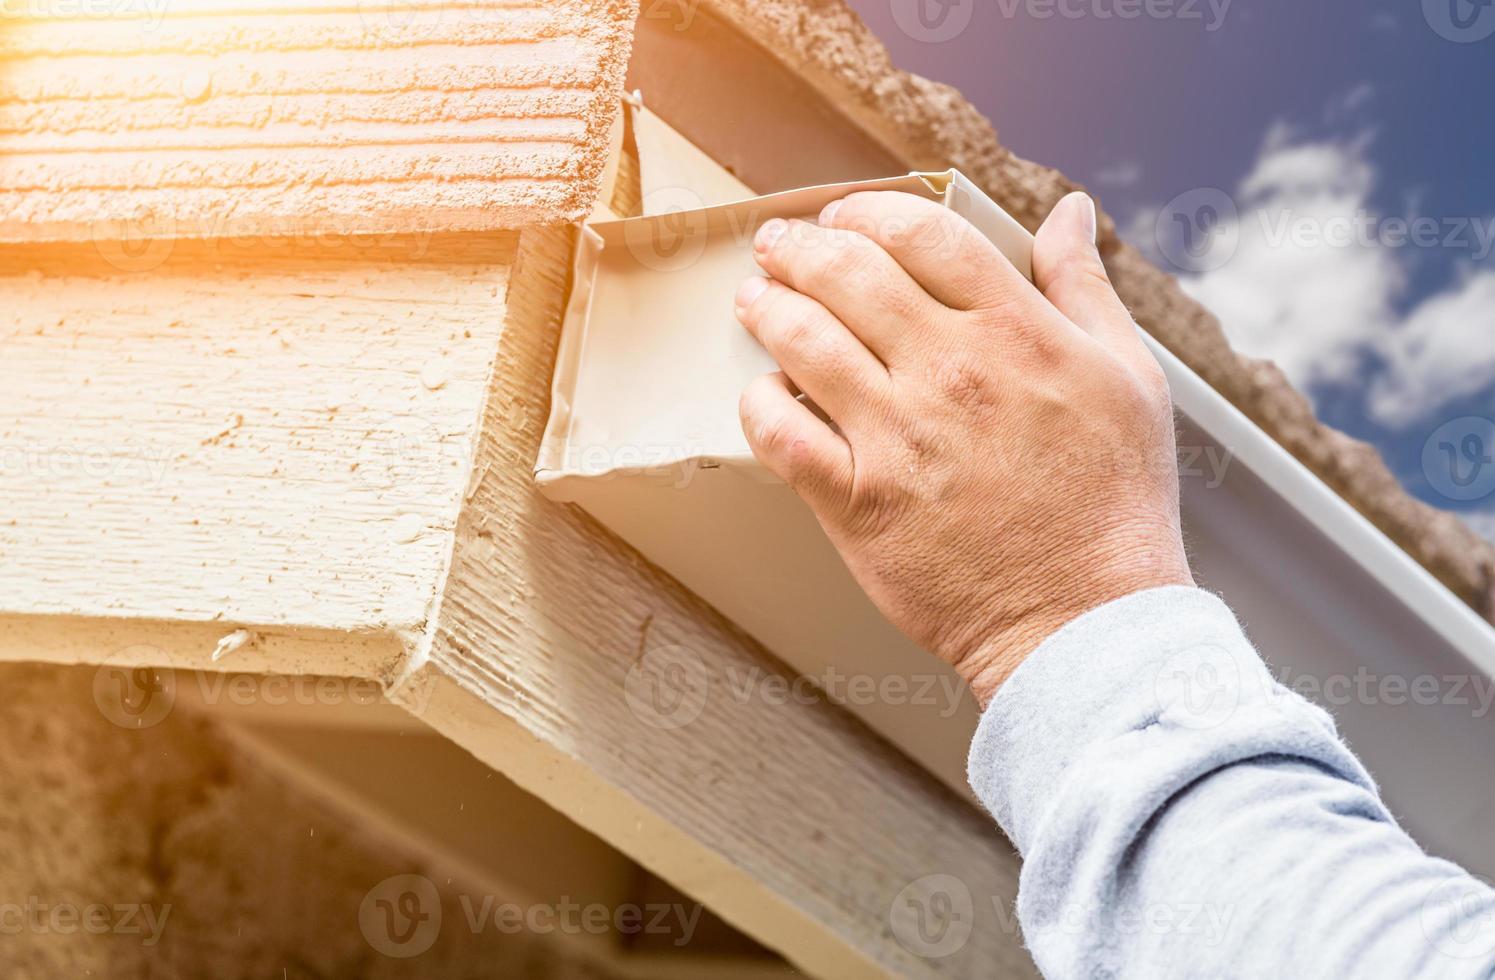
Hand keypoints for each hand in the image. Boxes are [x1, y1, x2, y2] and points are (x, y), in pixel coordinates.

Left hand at [734, 191, 1192, 705]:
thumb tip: (1070, 212)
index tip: (847, 216)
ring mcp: (896, 438)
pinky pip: (780, 434)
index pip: (922, 234)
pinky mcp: (857, 503)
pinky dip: (759, 403)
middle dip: (800, 247)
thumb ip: (1085, 287)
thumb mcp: (1130, 378)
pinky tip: (763, 392)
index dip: (870, 212)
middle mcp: (949, 372)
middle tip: (779, 246)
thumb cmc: (1114, 502)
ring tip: (755, 299)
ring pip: (802, 341)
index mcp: (1016, 332)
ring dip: (766, 308)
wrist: (1085, 620)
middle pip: (847, 273)